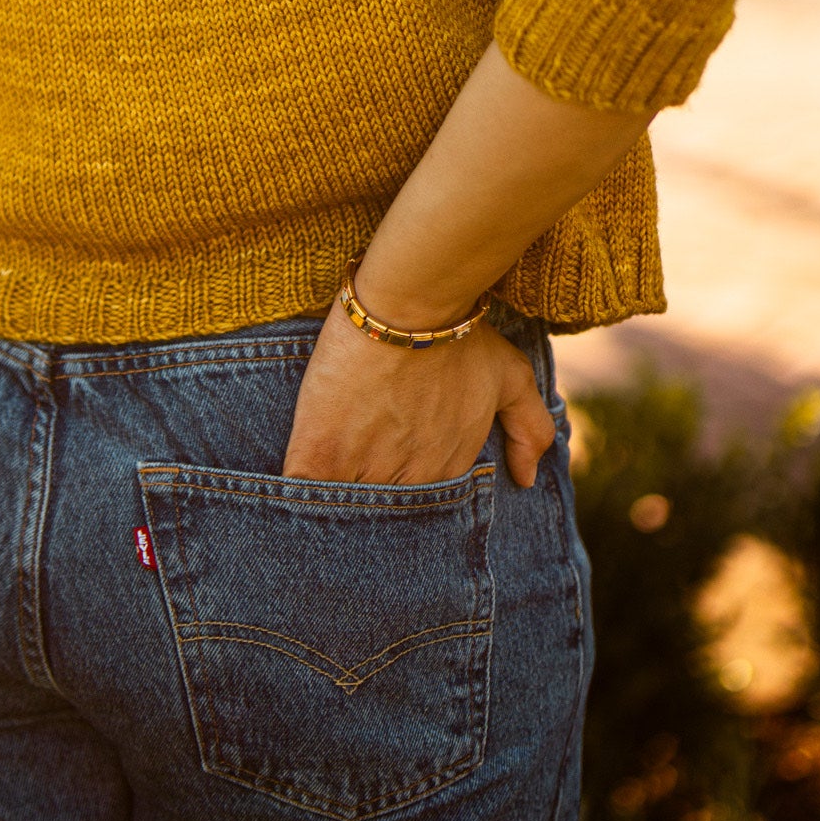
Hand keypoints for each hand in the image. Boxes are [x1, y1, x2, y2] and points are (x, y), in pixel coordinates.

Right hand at [283, 304, 554, 487]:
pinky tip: (289, 489)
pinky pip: (302, 493)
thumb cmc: (459, 335)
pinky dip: (295, 496)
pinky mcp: (319, 454)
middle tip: (352, 491)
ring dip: (332, 507)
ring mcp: (363, 471)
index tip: (391, 486)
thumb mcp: (509, 375)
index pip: (423, 507)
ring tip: (317, 498)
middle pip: (382, 515)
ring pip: (343, 511)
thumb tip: (528, 478)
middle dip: (369, 509)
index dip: (403, 496)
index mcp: (447, 471)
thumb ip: (530, 427)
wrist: (408, 305)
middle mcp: (409, 482)